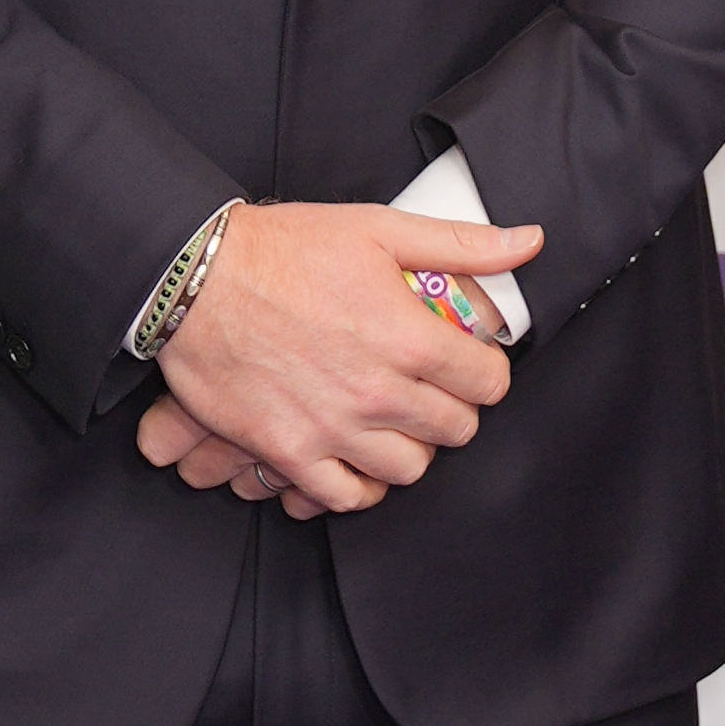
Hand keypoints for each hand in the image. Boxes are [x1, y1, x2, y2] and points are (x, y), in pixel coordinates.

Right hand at [134, 202, 540, 517]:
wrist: (197, 278)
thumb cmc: (283, 249)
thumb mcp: (378, 228)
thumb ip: (459, 243)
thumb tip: (527, 242)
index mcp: (407, 336)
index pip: (487, 382)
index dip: (484, 369)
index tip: (468, 362)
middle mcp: (377, 392)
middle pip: (454, 431)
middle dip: (452, 408)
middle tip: (431, 388)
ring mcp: (333, 429)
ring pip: (408, 470)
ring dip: (410, 447)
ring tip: (395, 421)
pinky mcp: (290, 452)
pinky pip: (347, 497)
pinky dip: (359, 484)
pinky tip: (356, 455)